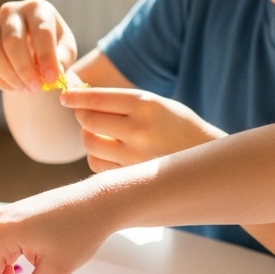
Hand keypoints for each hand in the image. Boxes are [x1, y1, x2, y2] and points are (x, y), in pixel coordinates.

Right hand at [0, 0, 76, 90]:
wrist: (32, 41)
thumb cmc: (53, 43)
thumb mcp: (65, 48)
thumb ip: (63, 58)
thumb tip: (55, 72)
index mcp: (37, 8)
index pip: (41, 31)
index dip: (46, 57)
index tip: (52, 79)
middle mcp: (11, 11)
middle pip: (12, 42)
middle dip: (24, 69)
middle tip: (35, 88)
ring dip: (10, 77)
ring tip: (26, 89)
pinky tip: (12, 86)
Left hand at [60, 88, 221, 170]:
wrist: (209, 159)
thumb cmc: (178, 127)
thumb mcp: (158, 104)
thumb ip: (123, 103)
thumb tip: (80, 102)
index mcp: (146, 104)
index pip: (97, 98)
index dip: (75, 97)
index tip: (65, 97)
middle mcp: (139, 129)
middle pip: (88, 121)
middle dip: (83, 116)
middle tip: (87, 116)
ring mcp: (134, 156)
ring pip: (89, 144)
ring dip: (88, 137)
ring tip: (101, 134)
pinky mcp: (132, 176)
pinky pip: (97, 165)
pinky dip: (97, 157)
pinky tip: (111, 152)